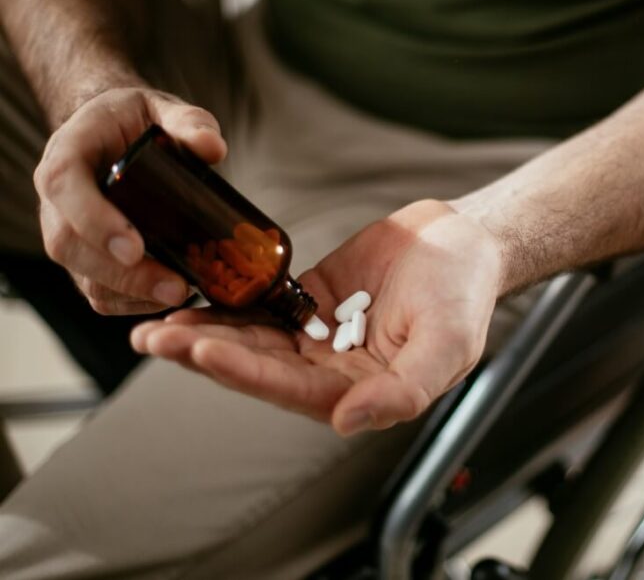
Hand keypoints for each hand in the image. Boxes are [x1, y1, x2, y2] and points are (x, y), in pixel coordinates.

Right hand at [34, 87, 226, 313]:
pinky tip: (168, 299)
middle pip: (70, 244)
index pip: (64, 186)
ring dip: (130, 294)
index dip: (94, 221)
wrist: (117, 134)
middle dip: (121, 274)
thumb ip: (189, 122)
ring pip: (82, 276)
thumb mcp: (162, 109)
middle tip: (174, 287)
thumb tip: (212, 148)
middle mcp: (57, 199)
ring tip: (181, 295)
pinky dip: (131, 303)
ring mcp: (68, 232)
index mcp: (68, 154)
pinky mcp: (87, 259)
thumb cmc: (135, 122)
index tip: (135, 247)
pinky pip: (98, 291)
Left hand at [130, 200, 505, 435]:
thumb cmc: (465, 294)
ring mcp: (319, 334)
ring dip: (206, 333)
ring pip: (253, 339)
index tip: (205, 351)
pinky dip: (229, 301)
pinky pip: (263, 303)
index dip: (248, 372)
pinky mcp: (311, 299)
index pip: (294, 389)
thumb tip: (347, 422)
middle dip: (207, 354)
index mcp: (362, 390)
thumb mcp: (447, 344)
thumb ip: (404, 389)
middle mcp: (333, 369)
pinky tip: (193, 295)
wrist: (465, 243)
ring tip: (156, 328)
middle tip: (157, 340)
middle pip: (260, 367)